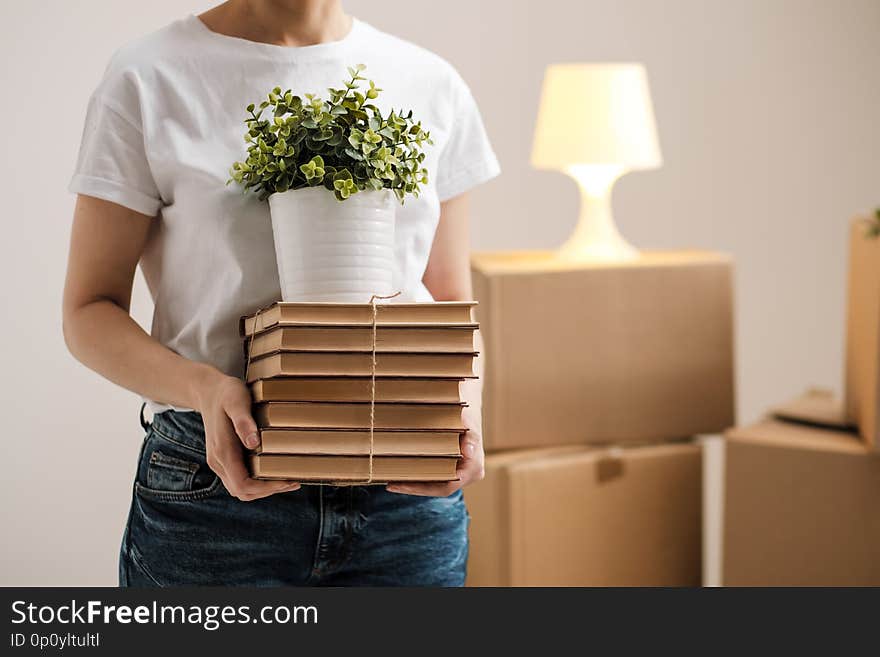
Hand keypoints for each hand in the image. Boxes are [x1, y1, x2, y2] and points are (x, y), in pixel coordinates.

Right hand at [193, 368, 299, 500]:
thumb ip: (244, 422)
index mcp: (222, 451)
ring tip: (287, 480)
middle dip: (268, 491)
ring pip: (240, 488)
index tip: (287, 481)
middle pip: (242, 492)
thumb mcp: (236, 401)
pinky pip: (239, 478)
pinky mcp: (224, 459)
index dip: (266, 488)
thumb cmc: (225, 394)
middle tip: (293, 482)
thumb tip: (254, 443)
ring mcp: (219, 461)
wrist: (207, 391)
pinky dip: (257, 482)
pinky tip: (273, 472)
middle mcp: (218, 461)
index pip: (243, 484)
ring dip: (263, 489)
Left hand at [386, 403, 484, 496]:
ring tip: (392, 482)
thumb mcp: (468, 420)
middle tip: (392, 485)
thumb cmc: (465, 415)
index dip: (424, 488)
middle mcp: (470, 475)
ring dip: (414, 485)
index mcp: (475, 467)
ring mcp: (461, 474)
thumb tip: (468, 451)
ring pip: (436, 486)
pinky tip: (400, 477)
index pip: (449, 485)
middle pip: (439, 488)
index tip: (404, 484)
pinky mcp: (452, 471)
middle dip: (415, 488)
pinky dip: (419, 479)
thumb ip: (470, 435)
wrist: (467, 412)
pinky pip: (435, 479)